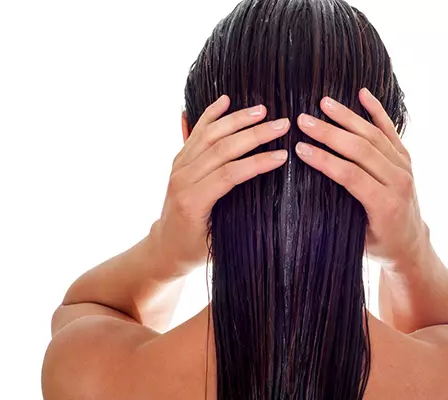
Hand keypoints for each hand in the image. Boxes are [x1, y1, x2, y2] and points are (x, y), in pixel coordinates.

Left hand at [152, 95, 289, 276]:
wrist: (165, 247)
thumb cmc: (195, 249)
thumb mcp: (218, 240)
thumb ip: (236, 217)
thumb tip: (270, 201)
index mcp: (194, 201)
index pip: (230, 174)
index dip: (258, 163)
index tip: (282, 155)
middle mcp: (183, 180)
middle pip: (222, 149)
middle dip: (254, 135)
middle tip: (281, 125)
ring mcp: (179, 167)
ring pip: (209, 135)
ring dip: (237, 120)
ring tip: (262, 110)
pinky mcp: (179, 161)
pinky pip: (196, 133)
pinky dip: (210, 114)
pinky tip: (225, 101)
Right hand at [295, 88, 429, 272]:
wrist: (411, 244)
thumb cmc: (379, 244)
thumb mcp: (356, 237)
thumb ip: (341, 212)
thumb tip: (306, 192)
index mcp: (385, 204)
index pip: (351, 175)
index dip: (325, 160)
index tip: (300, 148)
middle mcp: (399, 182)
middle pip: (362, 150)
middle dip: (330, 133)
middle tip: (304, 120)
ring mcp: (404, 168)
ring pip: (374, 136)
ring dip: (347, 117)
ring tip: (323, 103)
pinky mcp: (405, 159)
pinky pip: (390, 131)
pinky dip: (377, 111)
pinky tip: (363, 94)